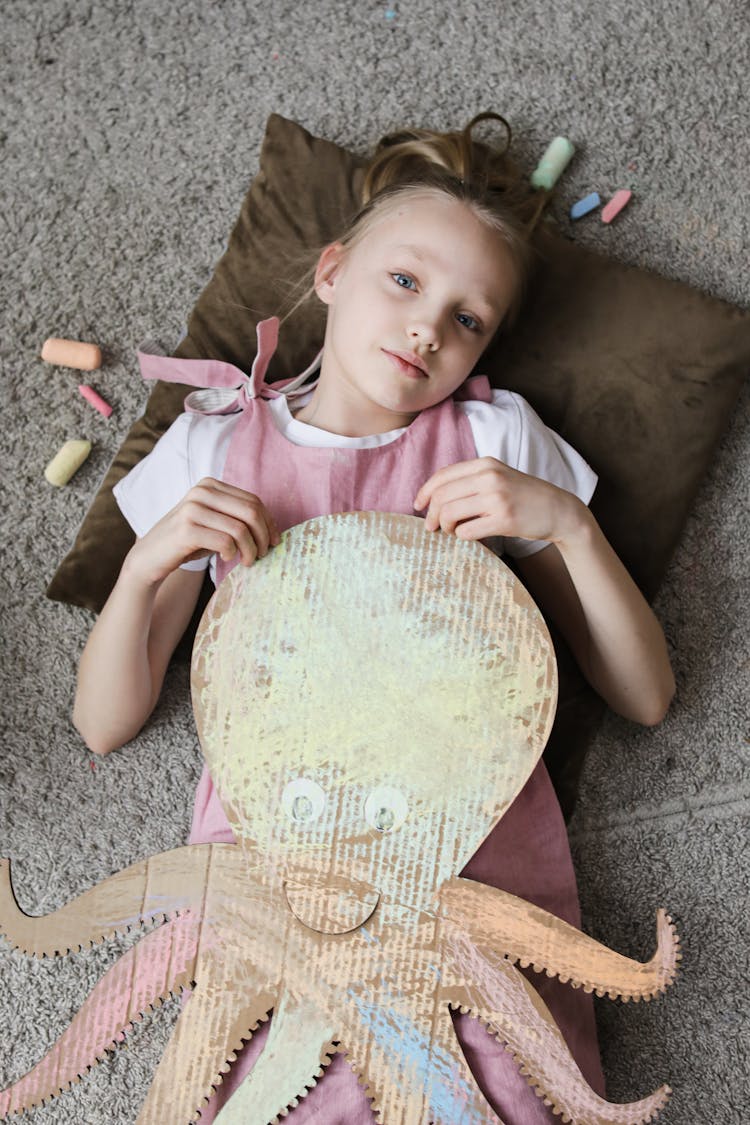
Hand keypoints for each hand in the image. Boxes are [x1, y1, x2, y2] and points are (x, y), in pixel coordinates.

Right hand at [123, 478, 280, 587]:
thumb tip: (273, 529)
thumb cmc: (188, 542)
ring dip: (251, 550)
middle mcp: (201, 492)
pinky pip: (225, 542)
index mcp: (210, 485)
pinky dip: (233, 554)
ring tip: (248, 561)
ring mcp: (192, 509)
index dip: (269, 523)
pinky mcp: (186, 530)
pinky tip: (228, 559)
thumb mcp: (213, 522)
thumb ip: (236, 518)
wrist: (150, 557)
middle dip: (264, 536)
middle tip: (263, 554)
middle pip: (251, 512)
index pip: (253, 501)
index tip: (274, 542)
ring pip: (240, 529)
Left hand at [413, 457, 584, 544]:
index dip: (424, 492)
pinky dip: (461, 536)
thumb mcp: (497, 476)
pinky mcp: (504, 520)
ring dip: (444, 527)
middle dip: (431, 514)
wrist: (558, 509)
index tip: (418, 506)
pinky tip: (468, 535)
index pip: (442, 476)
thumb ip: (470, 480)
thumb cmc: (523, 496)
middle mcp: (489, 477)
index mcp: (485, 464)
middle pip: (442, 496)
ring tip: (451, 531)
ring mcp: (497, 498)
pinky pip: (467, 531)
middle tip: (431, 527)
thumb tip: (434, 495)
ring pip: (450, 514)